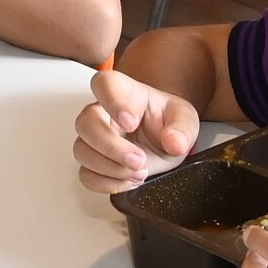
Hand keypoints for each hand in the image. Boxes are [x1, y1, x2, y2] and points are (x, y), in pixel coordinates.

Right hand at [74, 67, 197, 192]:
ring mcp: (95, 138)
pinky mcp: (94, 162)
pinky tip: (129, 180)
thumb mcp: (185, 119)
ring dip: (111, 168)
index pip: (105, 84)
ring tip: (139, 171)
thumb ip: (181, 128)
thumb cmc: (168, 122)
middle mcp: (103, 113)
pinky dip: (108, 184)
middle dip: (111, 147)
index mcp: (124, 92)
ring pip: (82, 151)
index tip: (131, 122)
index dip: (113, 103)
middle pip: (86, 123)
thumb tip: (174, 142)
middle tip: (139, 159)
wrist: (165, 142)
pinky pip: (86, 176)